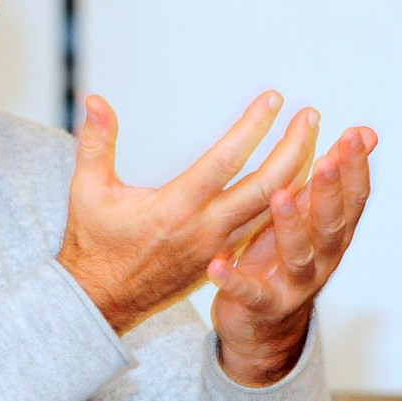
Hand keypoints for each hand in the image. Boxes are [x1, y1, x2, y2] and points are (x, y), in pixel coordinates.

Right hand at [59, 92, 319, 334]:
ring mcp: (218, 248)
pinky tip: (301, 182)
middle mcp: (204, 230)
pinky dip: (287, 203)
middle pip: (265, 186)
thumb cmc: (94, 243)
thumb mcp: (87, 191)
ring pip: (273, 209)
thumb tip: (94, 100)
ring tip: (315, 141)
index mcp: (174, 209)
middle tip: (311, 116)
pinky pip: (265, 228)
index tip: (274, 99)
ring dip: (299, 174)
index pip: (225, 162)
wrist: (102, 301)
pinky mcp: (222, 259)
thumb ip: (95, 143)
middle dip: (294, 148)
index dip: (252, 128)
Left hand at [209, 126, 376, 385]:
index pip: (352, 199)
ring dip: (291, 226)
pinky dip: (234, 280)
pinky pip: (249, 293)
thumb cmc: (283, 258)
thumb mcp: (309, 217)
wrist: (265, 327)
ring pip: (299, 255)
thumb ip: (329, 181)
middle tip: (327, 159)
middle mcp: (321, 260)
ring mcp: (293, 285)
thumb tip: (364, 134)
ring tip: (279, 196)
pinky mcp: (262, 305)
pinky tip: (217, 264)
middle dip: (330, 191)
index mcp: (332, 235)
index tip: (355, 135)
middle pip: (331, 224)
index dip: (356, 169)